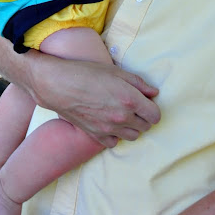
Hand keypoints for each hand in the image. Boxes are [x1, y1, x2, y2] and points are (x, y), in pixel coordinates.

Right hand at [29, 54, 159, 147]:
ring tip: (123, 114)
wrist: (59, 85)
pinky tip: (110, 123)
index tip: (146, 103)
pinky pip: (114, 143)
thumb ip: (138, 83)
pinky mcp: (96, 136)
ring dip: (132, 127)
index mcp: (130, 99)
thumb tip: (154, 93)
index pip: (155, 115)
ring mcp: (109, 129)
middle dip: (143, 117)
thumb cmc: (87, 73)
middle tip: (134, 106)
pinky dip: (115, 135)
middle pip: (146, 127)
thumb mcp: (116, 71)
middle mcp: (122, 117)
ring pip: (133, 136)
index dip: (153, 108)